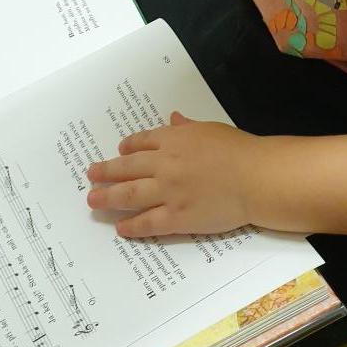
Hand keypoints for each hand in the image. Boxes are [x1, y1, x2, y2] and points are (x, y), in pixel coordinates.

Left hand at [86, 113, 259, 237]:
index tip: (118, 152)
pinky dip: (132, 226)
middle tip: (91, 175)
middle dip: (106, 172)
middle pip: (127, 168)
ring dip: (108, 197)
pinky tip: (121, 228)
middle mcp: (165, 164)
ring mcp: (169, 192)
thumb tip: (173, 118)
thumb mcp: (209, 130)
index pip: (142, 143)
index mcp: (174, 140)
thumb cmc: (238, 150)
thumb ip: (187, 126)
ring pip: (130, 195)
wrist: (255, 177)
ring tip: (93, 200)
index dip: (127, 148)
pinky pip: (148, 223)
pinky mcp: (178, 217)